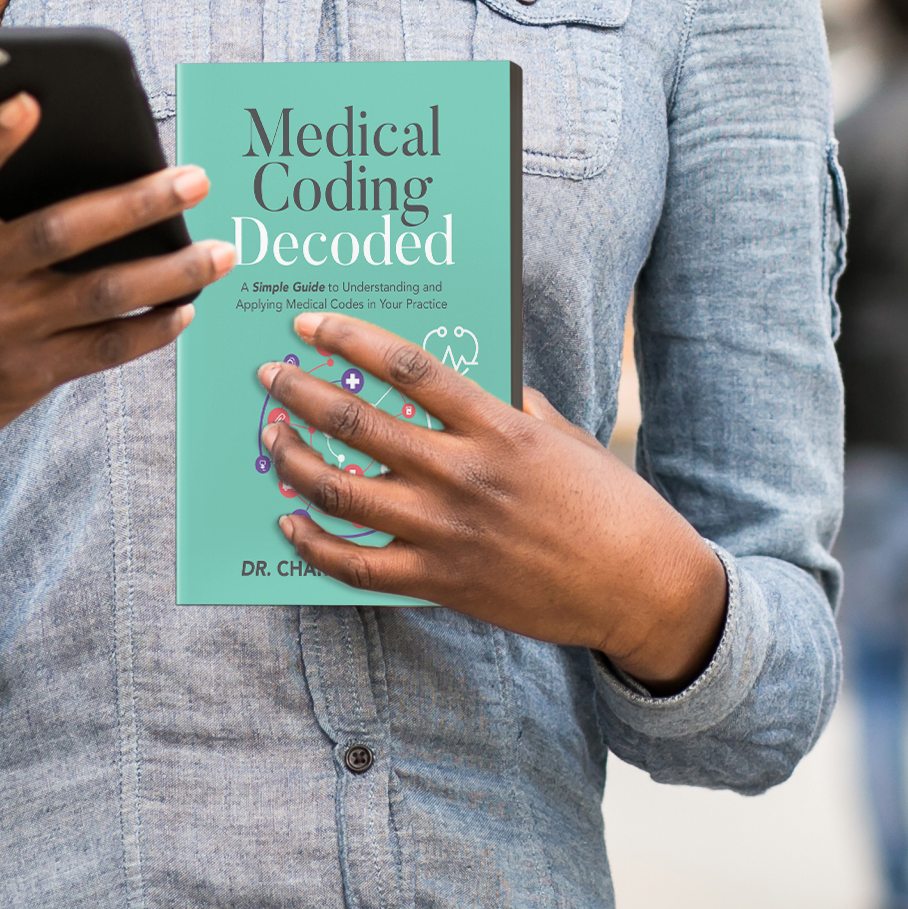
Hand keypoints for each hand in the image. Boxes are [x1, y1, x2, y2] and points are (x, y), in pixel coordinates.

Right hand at [0, 93, 232, 525]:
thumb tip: (102, 177)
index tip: (30, 100)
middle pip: (63, 231)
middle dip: (137, 202)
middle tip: (198, 178)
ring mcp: (2, 329)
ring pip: (102, 294)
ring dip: (172, 271)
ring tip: (224, 251)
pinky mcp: (27, 375)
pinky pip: (104, 348)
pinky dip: (151, 329)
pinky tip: (188, 306)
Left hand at [259, 312, 728, 692]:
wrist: (636, 584)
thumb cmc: (606, 502)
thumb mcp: (562, 434)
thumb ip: (511, 404)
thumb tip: (468, 379)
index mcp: (496, 426)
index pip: (406, 367)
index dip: (349, 339)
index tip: (310, 324)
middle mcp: (463, 474)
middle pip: (357, 425)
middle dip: (301, 394)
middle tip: (271, 375)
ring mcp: (446, 532)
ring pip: (342, 493)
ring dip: (294, 459)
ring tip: (272, 436)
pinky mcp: (440, 583)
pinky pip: (356, 566)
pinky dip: (312, 544)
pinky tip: (289, 522)